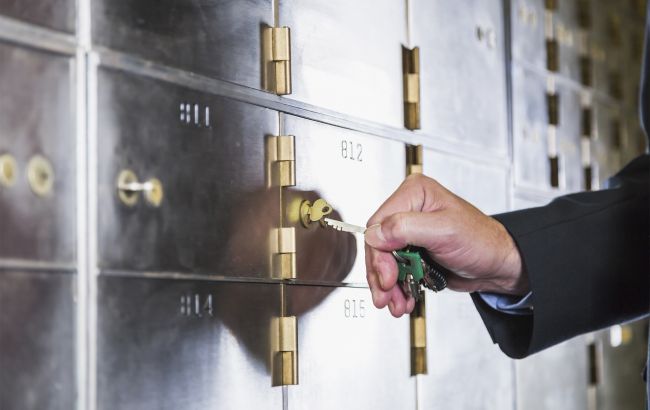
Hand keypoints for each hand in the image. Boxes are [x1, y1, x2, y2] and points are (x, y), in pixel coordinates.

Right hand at [364, 174, 526, 316]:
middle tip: (388, 294)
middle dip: (382, 274)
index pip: (379, 224)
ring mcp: (409, 232)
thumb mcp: (445, 231)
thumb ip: (406, 228)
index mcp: (414, 194)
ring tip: (398, 303)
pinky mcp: (412, 251)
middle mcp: (409, 210)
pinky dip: (397, 288)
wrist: (498, 265)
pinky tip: (404, 299)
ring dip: (388, 287)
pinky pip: (394, 271)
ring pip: (383, 261)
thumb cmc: (483, 241)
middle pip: (378, 245)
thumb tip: (375, 234)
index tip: (387, 277)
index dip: (378, 254)